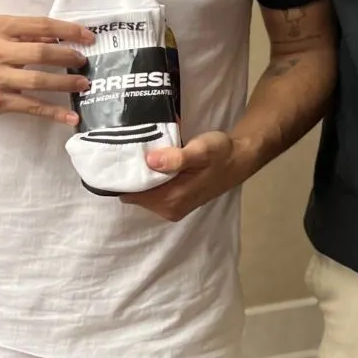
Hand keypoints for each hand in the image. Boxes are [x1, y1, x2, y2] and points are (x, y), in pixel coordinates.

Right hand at [0, 15, 93, 122]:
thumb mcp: (2, 33)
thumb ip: (30, 33)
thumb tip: (64, 36)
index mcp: (1, 28)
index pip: (41, 25)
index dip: (68, 30)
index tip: (88, 37)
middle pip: (41, 53)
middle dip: (68, 56)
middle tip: (83, 61)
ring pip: (38, 80)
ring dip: (65, 82)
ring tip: (83, 84)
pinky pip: (31, 107)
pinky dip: (53, 112)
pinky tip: (70, 116)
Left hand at [119, 131, 245, 221]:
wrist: (239, 159)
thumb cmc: (220, 153)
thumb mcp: (201, 150)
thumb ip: (176, 158)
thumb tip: (149, 161)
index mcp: (172, 199)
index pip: (132, 194)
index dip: (123, 176)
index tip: (118, 155)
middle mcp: (169, 208)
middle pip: (135, 194)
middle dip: (131, 174)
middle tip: (129, 148)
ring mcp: (172, 207)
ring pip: (142, 193)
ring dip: (140, 175)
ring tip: (140, 151)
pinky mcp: (175, 201)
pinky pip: (152, 191)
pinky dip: (150, 177)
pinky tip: (152, 159)